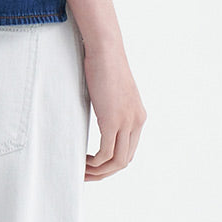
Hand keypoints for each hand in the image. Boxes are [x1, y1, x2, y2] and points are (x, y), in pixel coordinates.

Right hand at [82, 38, 146, 181]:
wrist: (104, 48)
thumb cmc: (103, 62)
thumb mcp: (110, 90)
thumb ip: (109, 105)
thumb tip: (97, 113)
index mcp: (138, 116)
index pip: (129, 149)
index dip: (112, 162)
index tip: (95, 164)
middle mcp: (137, 121)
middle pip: (124, 160)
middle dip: (105, 172)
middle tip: (86, 174)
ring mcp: (126, 122)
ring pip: (117, 162)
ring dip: (99, 171)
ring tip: (83, 171)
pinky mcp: (113, 121)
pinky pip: (106, 153)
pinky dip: (95, 162)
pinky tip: (83, 160)